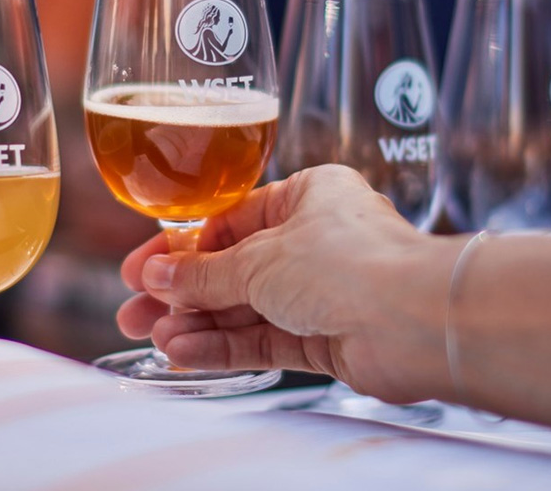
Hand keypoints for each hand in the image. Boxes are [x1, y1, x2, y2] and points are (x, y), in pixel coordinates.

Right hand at [116, 165, 452, 402]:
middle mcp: (316, 240)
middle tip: (134, 313)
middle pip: (232, 269)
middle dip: (181, 294)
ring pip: (246, 308)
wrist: (416, 322)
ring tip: (152, 339)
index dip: (179, 249)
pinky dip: (224, 347)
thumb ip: (203, 274)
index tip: (140, 270)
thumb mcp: (258, 260)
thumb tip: (157, 277)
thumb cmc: (350, 264)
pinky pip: (265, 340)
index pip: (228, 221)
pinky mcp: (328, 336)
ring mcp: (322, 291)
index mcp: (307, 196)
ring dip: (198, 324)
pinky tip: (184, 354)